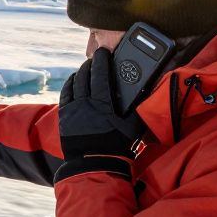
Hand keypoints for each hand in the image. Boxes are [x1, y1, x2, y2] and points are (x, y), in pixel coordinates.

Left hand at [54, 49, 148, 180]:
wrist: (93, 165)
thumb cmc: (116, 147)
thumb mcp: (132, 128)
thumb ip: (141, 109)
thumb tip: (152, 93)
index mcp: (101, 103)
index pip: (100, 74)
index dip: (102, 60)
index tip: (104, 51)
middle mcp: (84, 103)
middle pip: (85, 76)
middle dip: (91, 65)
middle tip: (97, 59)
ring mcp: (72, 110)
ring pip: (73, 84)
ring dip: (79, 73)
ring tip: (85, 69)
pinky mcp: (64, 118)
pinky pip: (65, 95)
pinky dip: (69, 85)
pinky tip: (73, 82)